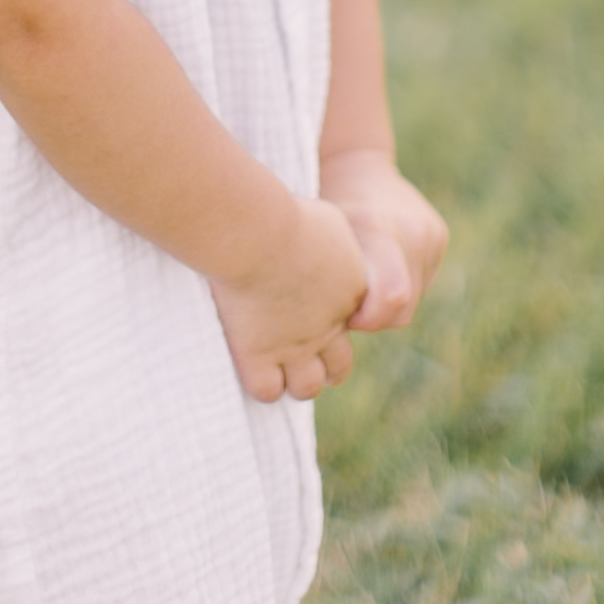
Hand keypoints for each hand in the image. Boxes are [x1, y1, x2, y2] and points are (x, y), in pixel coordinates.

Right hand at [209, 196, 367, 402]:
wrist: (257, 233)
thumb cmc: (285, 213)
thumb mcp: (325, 220)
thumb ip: (333, 241)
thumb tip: (325, 241)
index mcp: (350, 292)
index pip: (354, 323)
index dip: (334, 319)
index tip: (309, 303)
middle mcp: (328, 326)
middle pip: (338, 367)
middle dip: (323, 361)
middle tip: (296, 343)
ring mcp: (294, 345)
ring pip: (307, 387)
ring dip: (296, 378)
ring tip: (276, 362)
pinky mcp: (258, 354)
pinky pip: (267, 390)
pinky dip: (261, 382)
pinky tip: (249, 361)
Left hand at [320, 148, 447, 332]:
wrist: (354, 164)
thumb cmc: (323, 208)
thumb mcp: (318, 238)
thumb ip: (329, 280)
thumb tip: (321, 332)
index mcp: (376, 226)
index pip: (392, 296)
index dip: (370, 320)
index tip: (347, 317)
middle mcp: (412, 229)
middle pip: (402, 307)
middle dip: (375, 315)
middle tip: (349, 301)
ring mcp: (431, 232)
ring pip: (414, 298)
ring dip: (387, 301)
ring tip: (363, 277)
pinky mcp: (440, 234)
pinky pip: (422, 280)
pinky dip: (401, 282)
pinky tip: (380, 264)